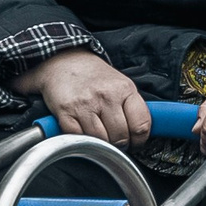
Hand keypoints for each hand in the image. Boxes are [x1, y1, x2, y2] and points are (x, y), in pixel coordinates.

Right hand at [12, 49, 149, 145]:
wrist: (63, 60)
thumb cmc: (94, 76)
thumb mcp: (120, 84)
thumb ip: (132, 107)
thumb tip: (141, 134)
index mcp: (124, 89)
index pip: (141, 125)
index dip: (140, 140)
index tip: (135, 142)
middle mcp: (106, 96)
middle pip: (121, 137)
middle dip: (120, 144)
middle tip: (115, 140)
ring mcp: (85, 104)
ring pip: (101, 141)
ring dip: (101, 144)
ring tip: (100, 135)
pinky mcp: (66, 112)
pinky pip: (79, 138)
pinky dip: (82, 139)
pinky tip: (83, 131)